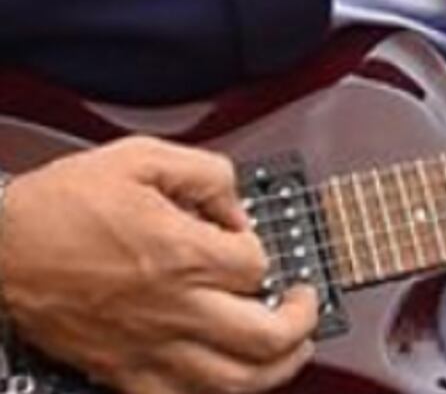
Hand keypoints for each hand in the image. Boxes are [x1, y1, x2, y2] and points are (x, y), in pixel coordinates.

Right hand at [0, 137, 317, 393]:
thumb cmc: (58, 207)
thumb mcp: (137, 158)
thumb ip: (203, 171)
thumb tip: (235, 202)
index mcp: (180, 254)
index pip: (258, 263)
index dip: (261, 246)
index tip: (243, 237)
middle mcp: (173, 308)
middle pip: (266, 336)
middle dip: (301, 321)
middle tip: (304, 303)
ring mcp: (149, 348)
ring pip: (235, 382)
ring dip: (277, 368)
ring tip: (290, 348)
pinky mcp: (123, 372)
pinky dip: (218, 392)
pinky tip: (229, 375)